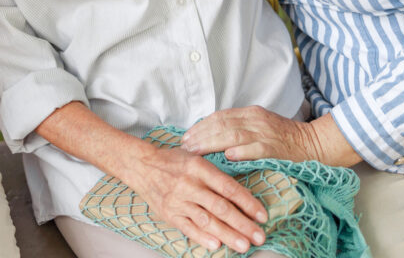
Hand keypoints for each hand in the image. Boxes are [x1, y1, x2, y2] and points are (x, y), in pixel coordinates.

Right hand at [121, 143, 267, 253]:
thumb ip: (216, 175)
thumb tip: (242, 194)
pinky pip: (188, 227)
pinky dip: (203, 237)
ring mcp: (178, 200)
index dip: (248, 203)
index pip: (229, 188)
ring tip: (244, 245)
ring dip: (227, 234)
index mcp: (200, 167)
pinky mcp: (169, 213)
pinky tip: (216, 245)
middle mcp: (190, 184)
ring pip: (207, 220)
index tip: (262, 215)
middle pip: (221, 207)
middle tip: (259, 236)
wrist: (141, 165)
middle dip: (243, 224)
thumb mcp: (196, 158)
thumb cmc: (173, 161)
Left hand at [180, 106, 359, 167]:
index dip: (201, 125)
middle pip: (221, 124)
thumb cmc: (285, 138)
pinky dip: (241, 152)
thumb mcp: (260, 126)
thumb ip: (240, 128)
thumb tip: (213, 136)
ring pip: (233, 135)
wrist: (314, 143)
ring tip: (196, 151)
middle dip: (200, 135)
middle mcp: (256, 120)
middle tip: (184, 146)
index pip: (220, 116)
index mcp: (251, 114)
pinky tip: (227, 156)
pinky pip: (256, 149)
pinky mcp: (275, 148)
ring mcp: (265, 133)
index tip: (186, 136)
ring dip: (212, 143)